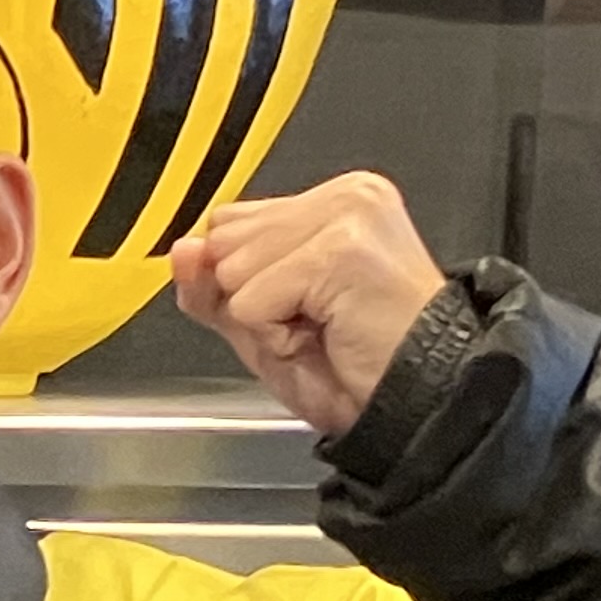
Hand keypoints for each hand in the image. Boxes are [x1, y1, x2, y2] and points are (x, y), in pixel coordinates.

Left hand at [169, 172, 449, 440]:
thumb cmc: (358, 368)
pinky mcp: (341, 250)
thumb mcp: (264, 326)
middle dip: (253, 299)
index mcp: (335, 200)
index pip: (229, 223)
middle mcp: (346, 195)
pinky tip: (330, 334)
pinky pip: (252, 300)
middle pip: (224, 240)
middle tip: (318, 324)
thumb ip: (214, 287)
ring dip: (267, 320)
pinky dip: (277, 334)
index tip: (304, 307)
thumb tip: (182, 249)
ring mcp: (347, 217)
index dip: (245, 281)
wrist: (418, 404)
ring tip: (326, 329)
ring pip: (233, 269)